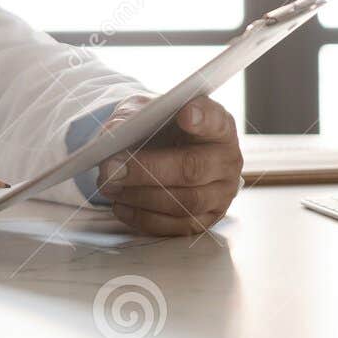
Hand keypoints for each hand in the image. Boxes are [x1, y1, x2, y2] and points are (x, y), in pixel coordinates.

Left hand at [95, 95, 242, 235]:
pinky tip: (121, 205)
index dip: (202, 117)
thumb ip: (134, 115)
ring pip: (184, 202)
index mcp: (219, 126)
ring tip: (110, 186)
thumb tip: (112, 134)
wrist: (170, 154)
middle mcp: (227, 161)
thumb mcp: (149, 110)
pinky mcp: (207, 220)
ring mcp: (221, 194)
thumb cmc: (162, 129)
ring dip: (141, 196)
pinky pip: (177, 226)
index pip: (216, 120)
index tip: (184, 113)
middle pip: (193, 168)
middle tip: (112, 166)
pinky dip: (144, 218)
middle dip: (147, 169)